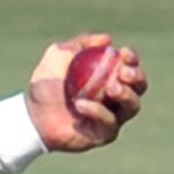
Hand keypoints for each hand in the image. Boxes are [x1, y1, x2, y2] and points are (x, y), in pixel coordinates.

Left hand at [30, 33, 146, 151]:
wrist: (33, 115)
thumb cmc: (46, 85)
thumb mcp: (59, 56)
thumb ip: (81, 44)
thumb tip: (107, 39)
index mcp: (109, 77)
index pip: (129, 66)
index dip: (132, 59)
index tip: (123, 53)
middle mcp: (115, 98)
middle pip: (140, 87)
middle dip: (137, 77)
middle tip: (122, 72)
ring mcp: (112, 117)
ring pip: (133, 106)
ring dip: (125, 94)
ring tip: (110, 88)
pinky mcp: (104, 135)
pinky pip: (110, 123)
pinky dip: (97, 111)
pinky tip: (80, 104)